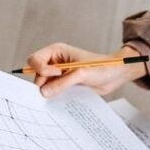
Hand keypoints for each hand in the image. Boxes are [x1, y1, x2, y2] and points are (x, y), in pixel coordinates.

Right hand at [22, 43, 146, 98]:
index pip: (34, 60)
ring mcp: (58, 75)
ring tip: (66, 92)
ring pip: (44, 86)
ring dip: (51, 92)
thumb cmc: (101, 67)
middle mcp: (54, 62)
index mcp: (56, 52)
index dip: (42, 69)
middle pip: (37, 75)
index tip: (58, 73)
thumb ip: (62, 83)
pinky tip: (66, 97)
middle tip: (59, 89)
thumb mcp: (81, 74)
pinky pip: (53, 93)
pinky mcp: (64, 85)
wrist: (115, 75)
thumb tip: (43, 93)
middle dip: (44, 84)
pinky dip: (56, 97)